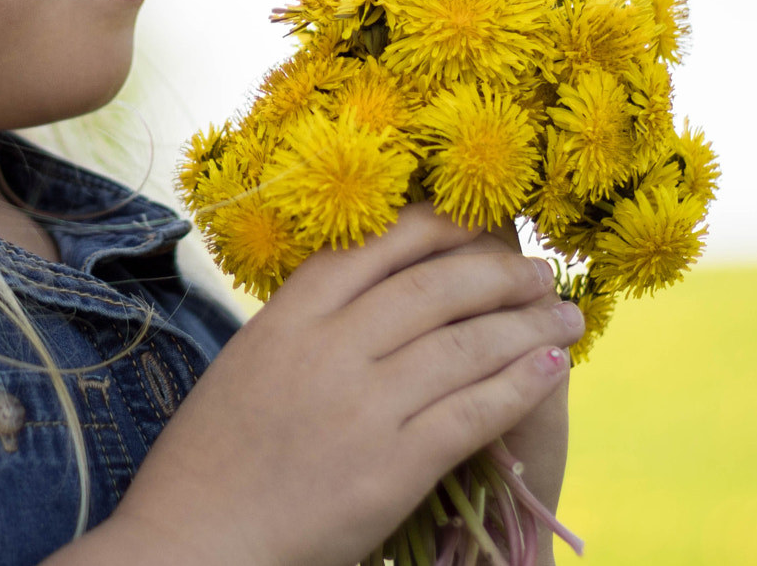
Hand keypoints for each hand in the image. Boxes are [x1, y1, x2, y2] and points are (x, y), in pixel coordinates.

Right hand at [64, 201, 581, 565]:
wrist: (192, 541)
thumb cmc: (211, 460)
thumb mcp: (247, 363)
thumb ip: (306, 325)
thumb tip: (372, 293)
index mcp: (287, 315)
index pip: (379, 245)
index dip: (443, 228)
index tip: (483, 222)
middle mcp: (328, 348)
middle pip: (434, 286)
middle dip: (499, 271)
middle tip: (540, 268)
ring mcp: (361, 406)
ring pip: (465, 344)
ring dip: (527, 324)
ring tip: (564, 314)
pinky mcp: (391, 468)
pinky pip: (472, 411)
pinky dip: (520, 384)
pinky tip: (551, 368)